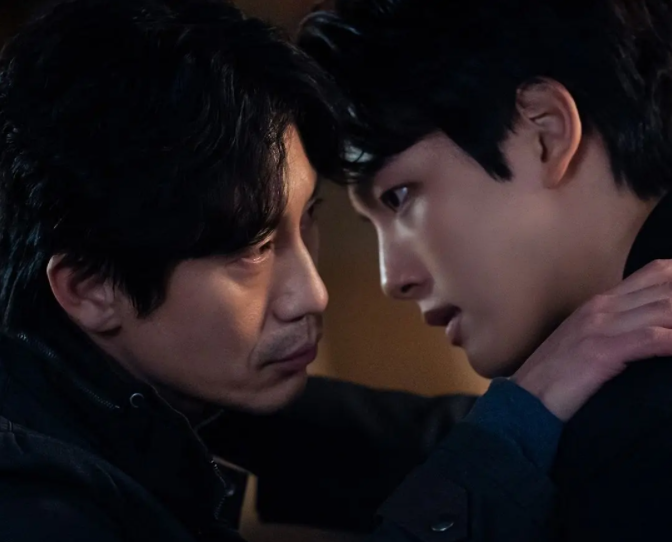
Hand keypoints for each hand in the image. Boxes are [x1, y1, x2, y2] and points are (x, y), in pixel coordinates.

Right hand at [512, 259, 671, 420]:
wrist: (525, 400)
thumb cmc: (557, 377)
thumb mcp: (587, 344)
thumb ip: (618, 330)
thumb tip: (654, 329)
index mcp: (600, 304)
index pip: (656, 274)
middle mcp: (602, 308)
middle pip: (666, 287)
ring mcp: (599, 328)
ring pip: (663, 309)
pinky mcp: (600, 352)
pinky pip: (650, 338)